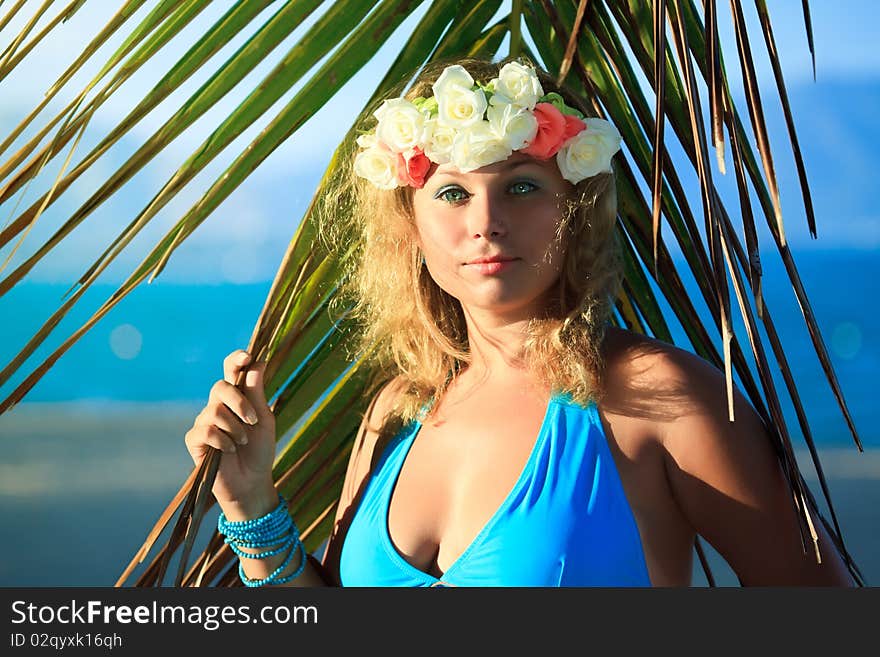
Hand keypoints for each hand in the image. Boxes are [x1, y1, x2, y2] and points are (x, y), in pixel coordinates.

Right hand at [184, 349, 277, 517]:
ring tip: (242, 442)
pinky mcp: (195, 440)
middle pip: (221, 386)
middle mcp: (218, 405)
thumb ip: (257, 393)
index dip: (236, 360)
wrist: (252, 482)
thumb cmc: (259, 450)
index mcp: (237, 397)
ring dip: (235, 428)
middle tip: (252, 420)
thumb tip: (257, 362)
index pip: (231, 370)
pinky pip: (205, 430)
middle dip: (239, 402)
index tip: (246, 357)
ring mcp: (204, 421)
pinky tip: (229, 450)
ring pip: (215, 410)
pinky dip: (222, 441)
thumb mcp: (263, 419)